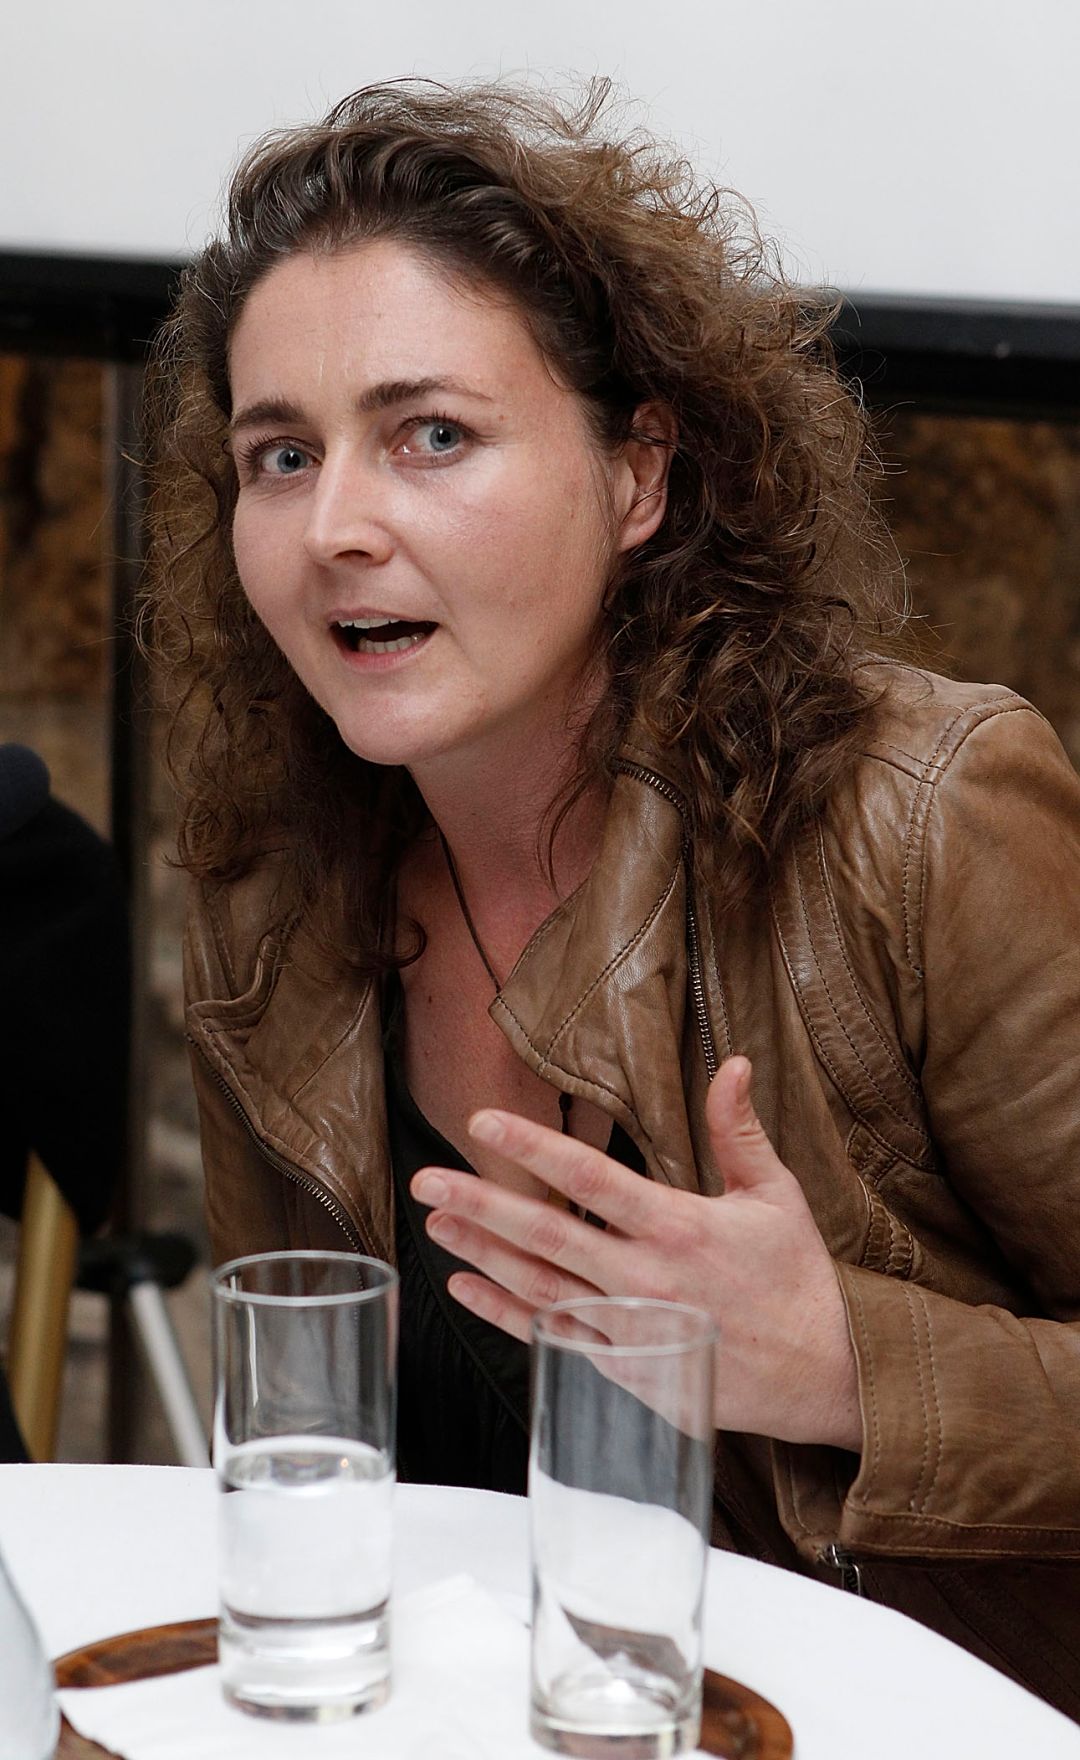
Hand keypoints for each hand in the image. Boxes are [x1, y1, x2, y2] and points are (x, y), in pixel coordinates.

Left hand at [410, 1056, 860, 1450]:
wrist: (827, 1373)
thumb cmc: (798, 1277)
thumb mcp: (774, 1194)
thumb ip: (738, 1130)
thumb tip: (733, 1063)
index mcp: (679, 1225)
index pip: (589, 1177)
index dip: (532, 1148)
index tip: (483, 1123)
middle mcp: (646, 1276)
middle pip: (547, 1234)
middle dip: (481, 1203)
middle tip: (426, 1180)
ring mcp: (632, 1327)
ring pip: (539, 1286)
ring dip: (481, 1253)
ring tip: (436, 1223)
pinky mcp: (628, 1370)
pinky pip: (553, 1336)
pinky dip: (504, 1312)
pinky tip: (467, 1286)